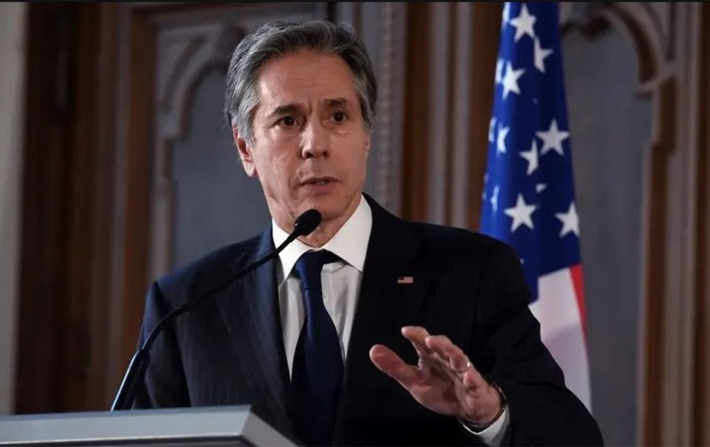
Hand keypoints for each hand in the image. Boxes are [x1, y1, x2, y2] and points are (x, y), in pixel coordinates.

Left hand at [369, 326, 501, 426]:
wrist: (468, 408)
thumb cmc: (440, 389)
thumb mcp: (414, 381)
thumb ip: (395, 367)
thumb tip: (373, 350)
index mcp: (431, 357)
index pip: (423, 342)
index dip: (417, 335)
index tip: (406, 331)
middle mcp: (447, 360)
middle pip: (443, 346)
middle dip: (437, 342)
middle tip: (428, 339)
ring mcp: (462, 372)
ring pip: (459, 359)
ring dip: (452, 353)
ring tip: (444, 351)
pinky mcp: (475, 386)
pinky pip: (474, 381)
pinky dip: (471, 378)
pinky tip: (467, 377)